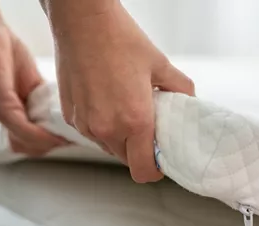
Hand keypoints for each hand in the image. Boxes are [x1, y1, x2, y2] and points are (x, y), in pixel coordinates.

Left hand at [0, 6, 67, 156]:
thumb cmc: (5, 52)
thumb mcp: (31, 80)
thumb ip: (41, 98)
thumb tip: (57, 111)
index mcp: (9, 112)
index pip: (27, 142)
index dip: (48, 144)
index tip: (68, 139)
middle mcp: (2, 116)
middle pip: (27, 148)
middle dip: (50, 146)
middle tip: (69, 139)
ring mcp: (0, 112)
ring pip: (25, 142)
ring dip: (47, 142)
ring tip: (64, 137)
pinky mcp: (0, 103)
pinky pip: (21, 127)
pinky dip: (39, 133)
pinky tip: (53, 131)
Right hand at [48, 2, 194, 182]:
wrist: (82, 22)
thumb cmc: (118, 39)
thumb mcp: (160, 64)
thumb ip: (180, 90)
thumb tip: (188, 103)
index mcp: (135, 120)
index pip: (144, 170)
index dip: (155, 169)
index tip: (159, 157)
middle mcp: (107, 128)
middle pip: (126, 160)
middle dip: (138, 150)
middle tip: (146, 125)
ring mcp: (85, 124)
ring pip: (107, 146)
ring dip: (118, 137)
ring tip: (123, 106)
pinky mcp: (70, 115)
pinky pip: (90, 131)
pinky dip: (100, 124)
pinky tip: (105, 98)